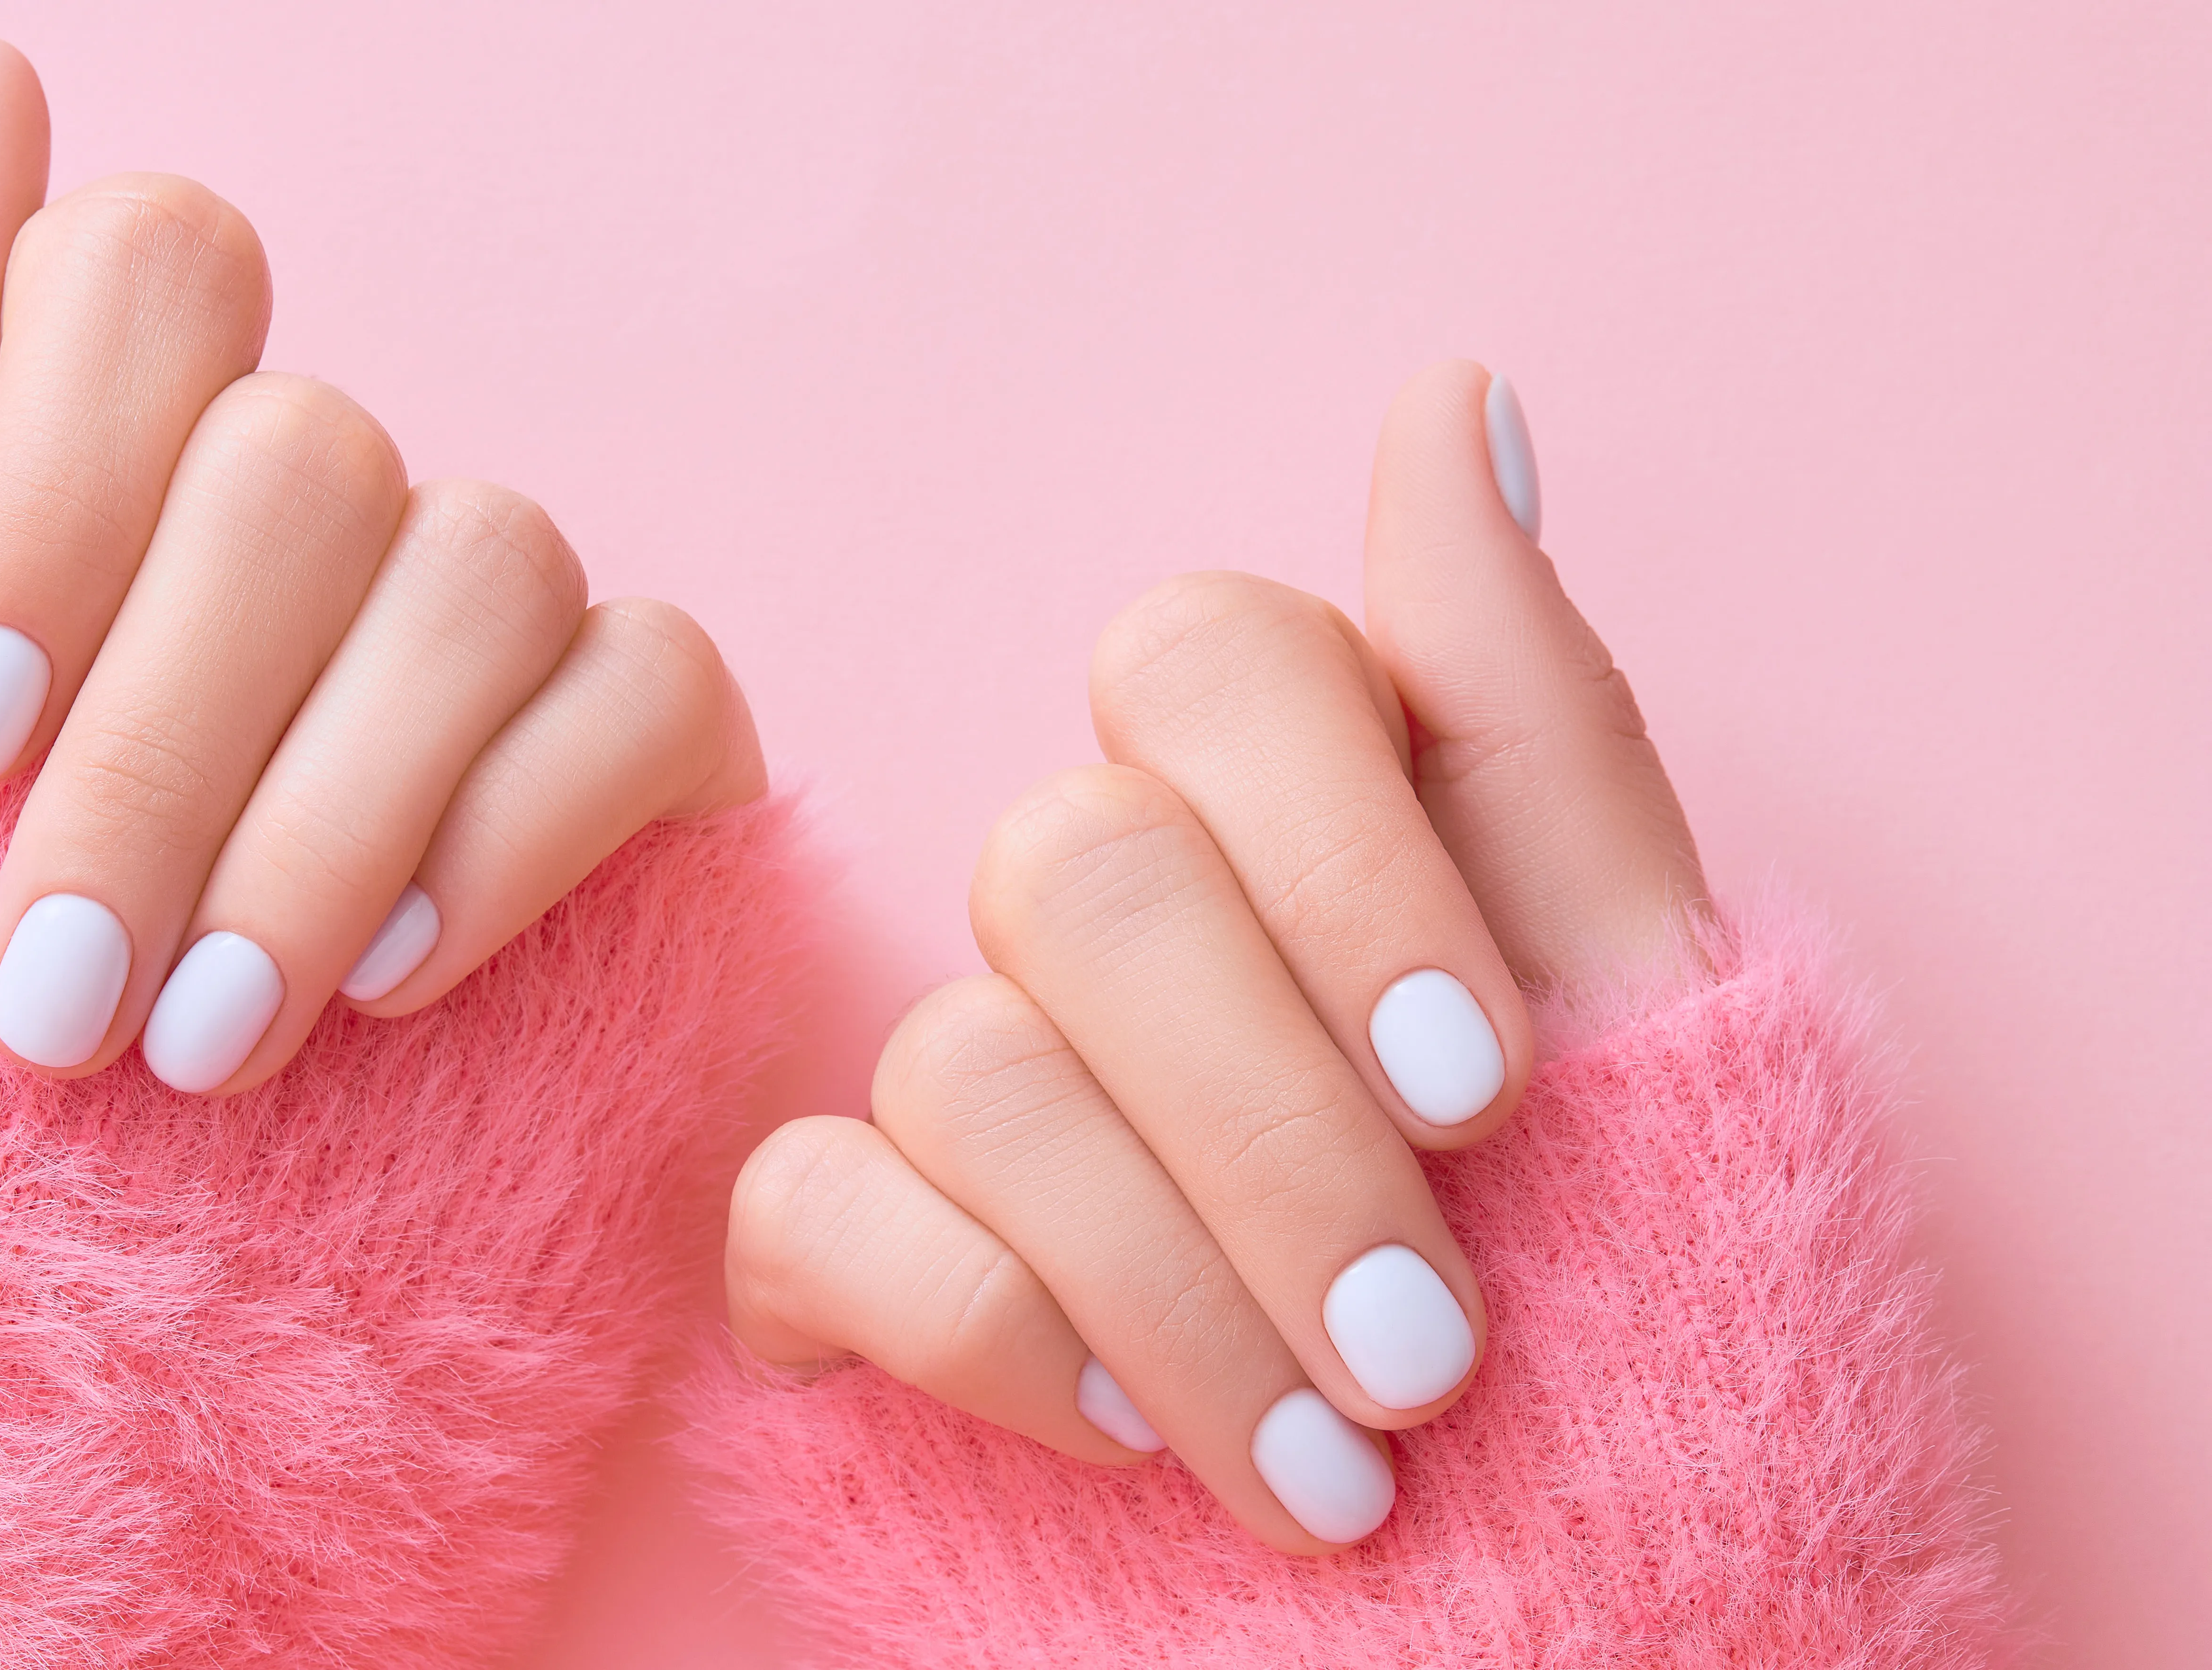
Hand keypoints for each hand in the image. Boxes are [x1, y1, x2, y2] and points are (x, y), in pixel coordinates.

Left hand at [0, 40, 763, 1092]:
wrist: (28, 1252)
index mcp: (122, 428)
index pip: (152, 272)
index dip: (57, 479)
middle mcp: (318, 482)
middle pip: (307, 460)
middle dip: (167, 747)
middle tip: (48, 1003)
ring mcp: (488, 591)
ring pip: (480, 568)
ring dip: (324, 824)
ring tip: (200, 1047)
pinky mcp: (639, 722)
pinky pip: (646, 687)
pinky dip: (508, 832)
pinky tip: (389, 980)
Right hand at [724, 361, 1705, 1553]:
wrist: (1555, 1623)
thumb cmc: (1630, 1328)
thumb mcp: (1653, 1025)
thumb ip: (1533, 720)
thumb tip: (1454, 395)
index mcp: (1294, 832)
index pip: (1203, 661)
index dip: (1331, 853)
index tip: (1489, 1085)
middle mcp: (1117, 933)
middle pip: (1078, 870)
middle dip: (1271, 1130)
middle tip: (1432, 1343)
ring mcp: (977, 1093)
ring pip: (963, 1058)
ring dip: (1172, 1280)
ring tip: (1339, 1473)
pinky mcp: (854, 1259)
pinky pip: (811, 1208)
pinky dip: (975, 1327)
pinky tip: (1121, 1441)